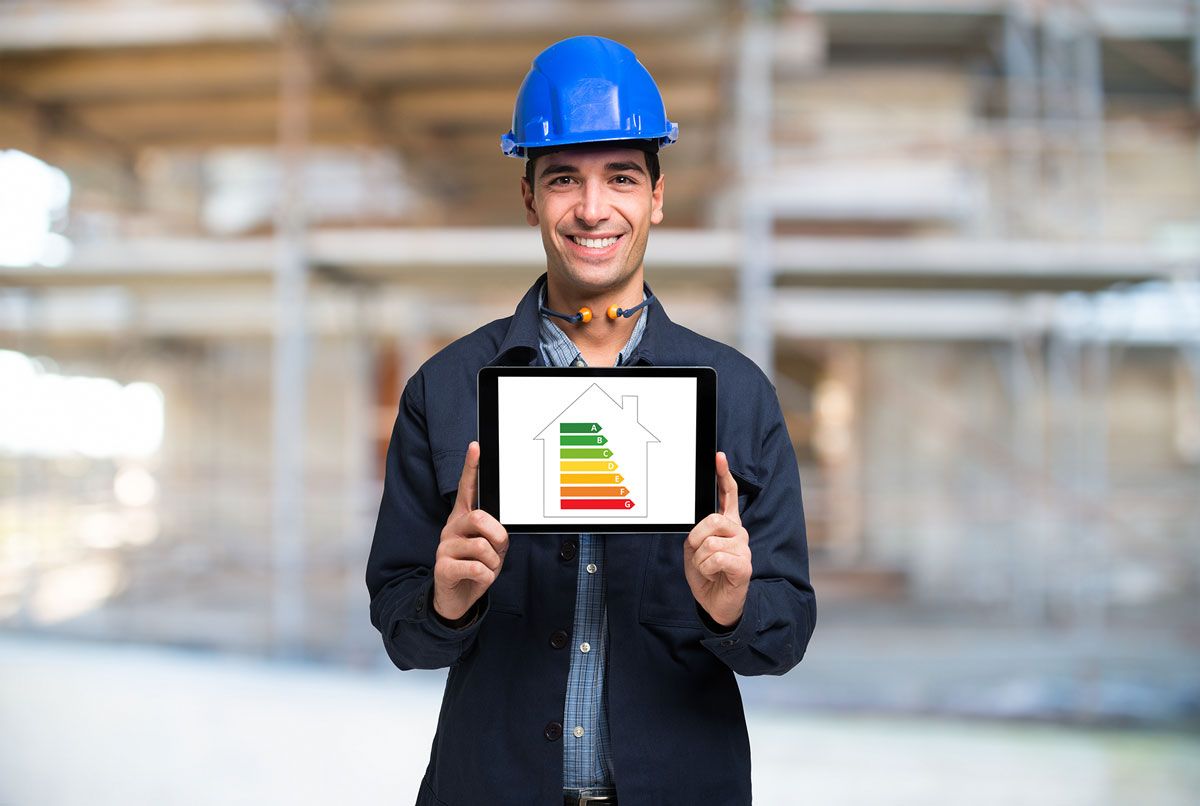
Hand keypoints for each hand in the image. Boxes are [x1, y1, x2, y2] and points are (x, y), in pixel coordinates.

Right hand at [432, 441, 508, 621]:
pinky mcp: (442, 568)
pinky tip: (477, 579)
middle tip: (499, 550)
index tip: (476, 447)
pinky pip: (476, 568)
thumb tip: (499, 525)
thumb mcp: (492, 547)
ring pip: (482, 547)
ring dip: (494, 562)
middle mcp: (451, 528)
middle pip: (479, 518)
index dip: (471, 467)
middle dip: (498, 536)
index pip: (467, 488)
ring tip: (487, 568)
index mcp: (463, 518)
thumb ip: (494, 531)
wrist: (457, 599)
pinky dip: (485, 577)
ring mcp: (444, 547)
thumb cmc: (477, 567)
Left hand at [683, 451, 751, 628]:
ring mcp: (744, 548)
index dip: (724, 475)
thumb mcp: (695, 549)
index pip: (728, 495)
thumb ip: (698, 532)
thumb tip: (700, 525)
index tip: (718, 457)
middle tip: (698, 554)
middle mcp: (739, 532)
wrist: (716, 604)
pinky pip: (716, 558)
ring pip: (709, 542)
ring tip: (708, 569)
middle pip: (712, 519)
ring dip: (699, 560)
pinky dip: (707, 569)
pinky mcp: (744, 565)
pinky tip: (715, 575)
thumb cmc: (707, 575)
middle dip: (696, 539)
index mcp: (727, 525)